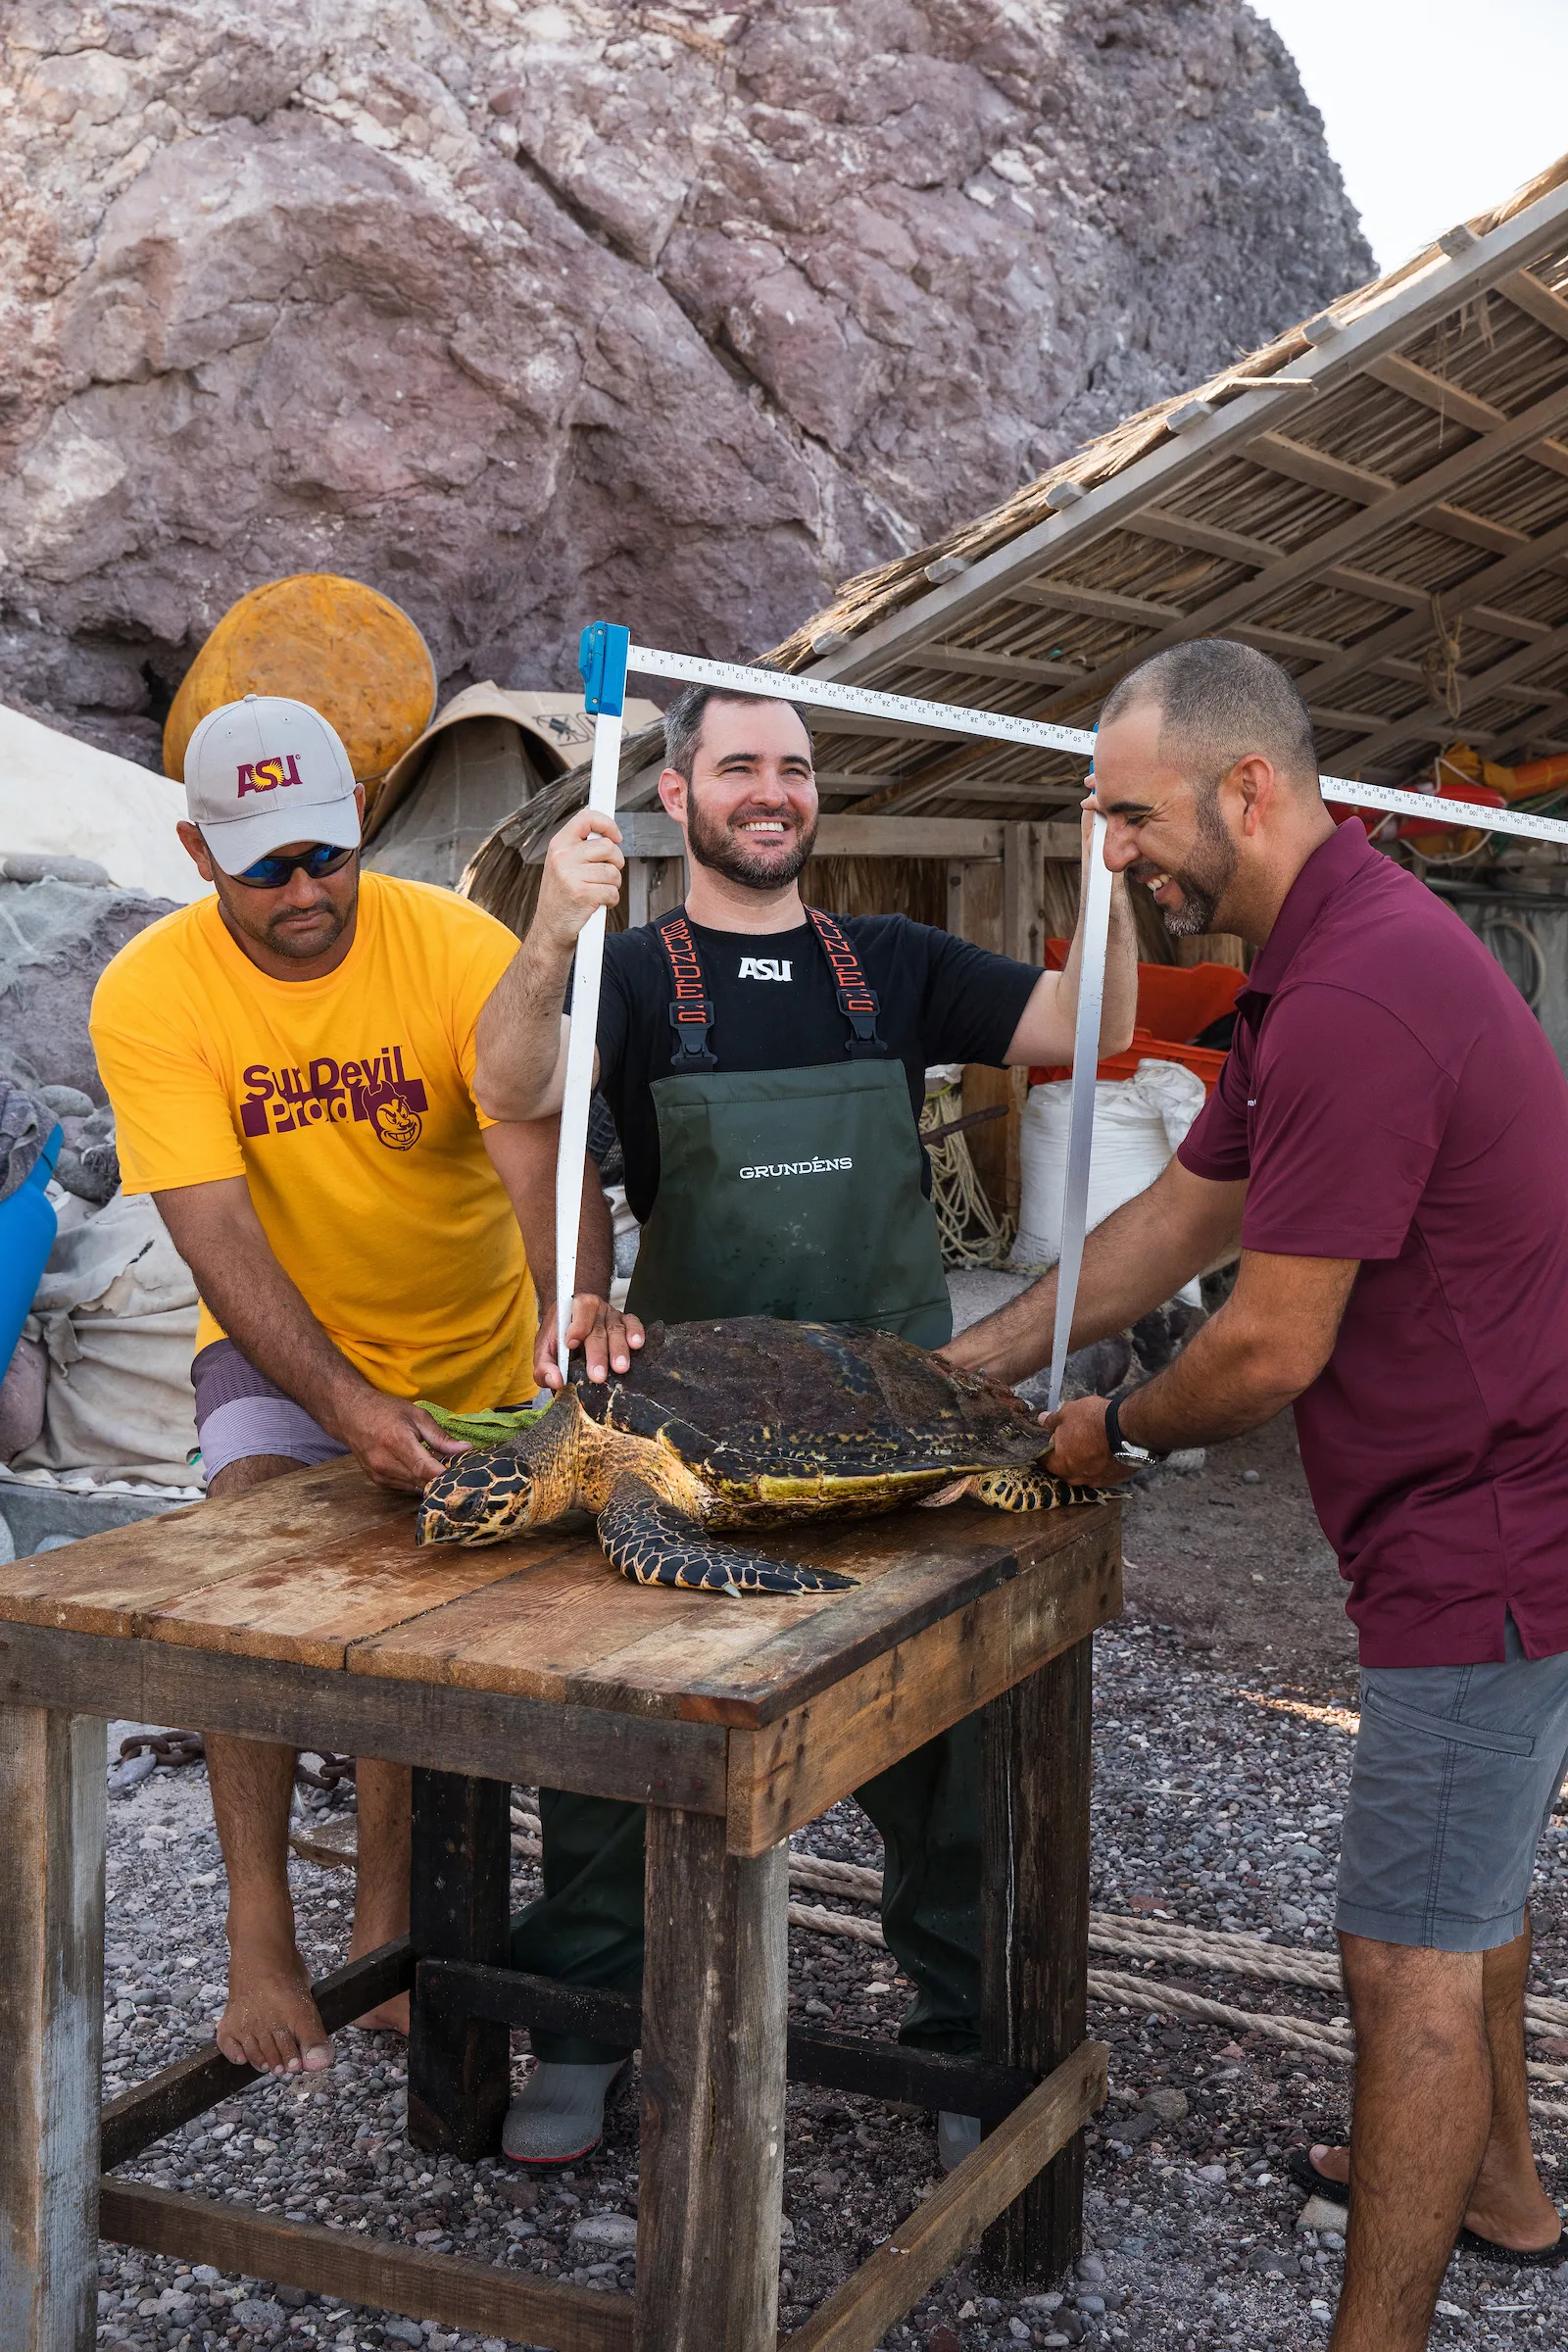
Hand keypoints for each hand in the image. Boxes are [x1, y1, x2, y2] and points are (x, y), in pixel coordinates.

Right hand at [334, 1389, 471, 1491]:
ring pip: (415, 1487)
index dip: (446, 1475)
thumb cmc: (386, 1411)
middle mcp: (385, 1463)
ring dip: (429, 1480)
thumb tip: (466, 1449)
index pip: (425, 1469)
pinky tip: (420, 1467)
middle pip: (422, 1482)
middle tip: (457, 1468)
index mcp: (397, 1442)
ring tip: (437, 1464)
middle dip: (442, 1478)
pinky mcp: (378, 1481)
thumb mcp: (416, 1415)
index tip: (463, 1474)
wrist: (351, 1415)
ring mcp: (379, 1475)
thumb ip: (440, 1437)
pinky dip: (416, 1480)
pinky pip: (405, 1487)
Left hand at [534, 1294, 645, 1388]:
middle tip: (598, 1375)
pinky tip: (637, 1345)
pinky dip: (636, 1333)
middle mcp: (593, 1310)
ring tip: (620, 1368)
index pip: (576, 1313)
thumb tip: (556, 1381)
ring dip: (619, 1350)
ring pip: (616, 1330)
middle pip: (596, 1331)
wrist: (572, 1322)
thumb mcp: (545, 1351)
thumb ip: (543, 1367)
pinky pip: (633, 1324)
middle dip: (597, 1354)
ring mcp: (611, 1315)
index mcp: (571, 1311)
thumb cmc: (559, 1340)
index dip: (576, 1327)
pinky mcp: (625, 1321)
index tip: (571, 1343)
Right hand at [536, 809, 624, 954]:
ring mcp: (570, 875)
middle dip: (615, 863)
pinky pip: (612, 891)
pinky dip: (610, 900)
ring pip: (613, 872)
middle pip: (608, 847)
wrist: (550, 929)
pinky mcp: (582, 894)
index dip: (607, 824)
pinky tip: (597, 903)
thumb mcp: (562, 865)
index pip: (586, 818)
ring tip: (597, 891)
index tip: (616, 836)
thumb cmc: (561, 898)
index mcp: (558, 845)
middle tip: (605, 875)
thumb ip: (581, 847)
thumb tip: (606, 831)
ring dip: (612, 885)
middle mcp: (562, 857)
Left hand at [1037, 1392, 1120, 1483]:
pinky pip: (1100, 1473)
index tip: (1052, 1438)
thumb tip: (1042, 1420)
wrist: (1127, 1430)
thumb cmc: (1094, 1421)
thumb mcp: (1068, 1412)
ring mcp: (1094, 1481)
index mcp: (1059, 1464)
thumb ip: (1052, 1420)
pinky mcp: (1112, 1480)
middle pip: (1063, 1467)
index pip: (1044, 1459)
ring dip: (1084, 1461)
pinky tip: (1105, 1451)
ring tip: (1091, 1444)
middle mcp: (1074, 1477)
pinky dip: (1100, 1464)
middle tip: (1073, 1439)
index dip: (1046, 1447)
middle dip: (1066, 1455)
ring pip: (1083, 1471)